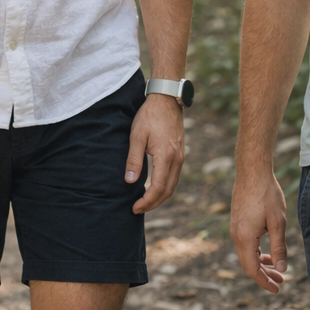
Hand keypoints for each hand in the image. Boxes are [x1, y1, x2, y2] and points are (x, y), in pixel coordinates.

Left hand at [126, 94, 184, 212]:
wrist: (167, 100)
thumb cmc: (149, 116)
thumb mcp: (137, 136)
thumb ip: (134, 159)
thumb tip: (129, 181)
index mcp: (166, 157)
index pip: (158, 188)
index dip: (147, 201)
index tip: (135, 208)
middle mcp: (177, 160)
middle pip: (167, 191)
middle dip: (153, 203)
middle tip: (137, 209)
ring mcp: (180, 157)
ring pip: (172, 185)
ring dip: (159, 196)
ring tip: (144, 201)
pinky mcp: (180, 153)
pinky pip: (174, 176)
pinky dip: (164, 187)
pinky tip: (154, 187)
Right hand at [229, 163, 287, 293]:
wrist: (252, 170)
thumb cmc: (267, 194)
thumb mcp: (278, 222)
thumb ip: (279, 247)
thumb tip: (281, 268)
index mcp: (245, 237)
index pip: (252, 269)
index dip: (264, 282)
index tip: (277, 289)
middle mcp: (236, 234)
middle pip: (248, 264)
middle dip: (264, 275)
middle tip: (281, 281)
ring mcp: (235, 227)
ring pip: (246, 254)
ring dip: (261, 263)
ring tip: (277, 268)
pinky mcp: (237, 221)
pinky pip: (245, 244)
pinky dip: (256, 252)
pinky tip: (268, 251)